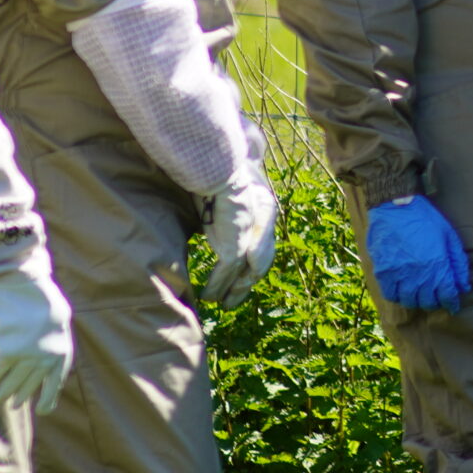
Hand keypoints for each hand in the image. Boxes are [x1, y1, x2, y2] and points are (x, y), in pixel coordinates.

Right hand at [0, 268, 73, 413]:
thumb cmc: (48, 311)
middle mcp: (45, 360)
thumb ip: (54, 352)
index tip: (43, 411)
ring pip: (14, 381)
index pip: (55, 384)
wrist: (34, 292)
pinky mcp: (10, 352)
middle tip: (14, 405)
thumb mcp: (59, 331)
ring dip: (5, 392)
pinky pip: (0, 370)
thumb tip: (47, 373)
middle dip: (21, 396)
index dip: (49, 399)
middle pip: (30, 385)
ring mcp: (27, 357)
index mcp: (61, 354)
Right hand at [200, 166, 276, 309]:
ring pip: (247, 272)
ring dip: (233, 290)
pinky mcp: (237, 244)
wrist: (217, 169)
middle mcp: (263, 224)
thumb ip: (228, 216)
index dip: (251, 267)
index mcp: (263, 210)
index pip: (262, 246)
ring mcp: (252, 236)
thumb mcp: (226, 198)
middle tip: (232, 301)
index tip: (239, 281)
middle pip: (260, 264)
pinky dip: (217, 284)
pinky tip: (209, 296)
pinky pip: (228, 270)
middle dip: (245, 285)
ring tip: (222, 303)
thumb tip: (219, 229)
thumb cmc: (216, 177)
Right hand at [368, 194, 471, 311]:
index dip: (452, 303)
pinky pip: (391, 294)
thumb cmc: (425, 218)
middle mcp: (419, 274)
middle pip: (428, 301)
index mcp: (438, 264)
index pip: (447, 295)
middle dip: (435, 302)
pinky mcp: (383, 272)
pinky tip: (403, 290)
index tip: (453, 306)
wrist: (395, 206)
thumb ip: (458, 262)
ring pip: (409, 301)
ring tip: (420, 295)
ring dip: (417, 301)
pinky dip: (398, 296)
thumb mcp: (448, 235)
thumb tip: (464, 285)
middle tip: (436, 298)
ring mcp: (400, 274)